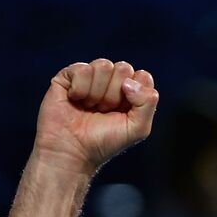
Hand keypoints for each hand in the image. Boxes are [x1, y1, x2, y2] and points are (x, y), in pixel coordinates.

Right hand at [30, 59, 159, 174]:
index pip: (143, 76)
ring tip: (90, 108)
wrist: (73, 151)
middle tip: (104, 111)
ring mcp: (90, 78)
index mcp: (130, 92)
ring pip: (104, 65)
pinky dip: (80, 89)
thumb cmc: (105, 142)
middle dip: (115, 94)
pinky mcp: (69, 76)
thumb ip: (148, 103)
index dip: (135, 94)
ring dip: (97, 93)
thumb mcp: (138, 128)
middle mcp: (111, 82)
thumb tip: (129, 82)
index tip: (123, 111)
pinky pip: (83, 69)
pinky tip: (75, 100)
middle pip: (124, 68)